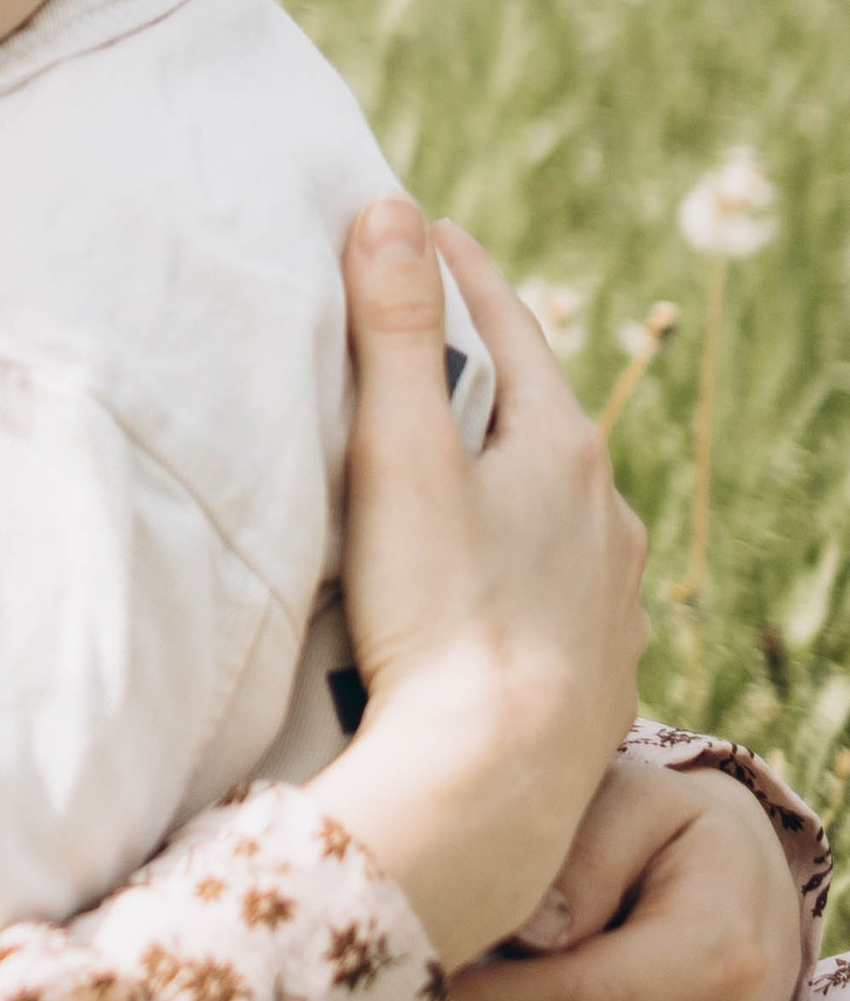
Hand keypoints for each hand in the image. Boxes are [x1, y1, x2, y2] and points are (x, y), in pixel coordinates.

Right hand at [312, 203, 646, 970]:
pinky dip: (519, 547)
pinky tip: (490, 572)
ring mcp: (608, 593)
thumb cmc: (440, 617)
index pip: (510, 321)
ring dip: (506, 462)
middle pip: (539, 407)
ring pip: (556, 498)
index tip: (420, 225)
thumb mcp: (400, 456)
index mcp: (562, 446)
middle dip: (484, 363)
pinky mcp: (596, 668)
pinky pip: (558, 577)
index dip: (457, 268)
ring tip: (452, 454)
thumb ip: (392, 332)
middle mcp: (604, 512)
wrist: (495, 790)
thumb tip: (392, 209)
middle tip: (429, 327)